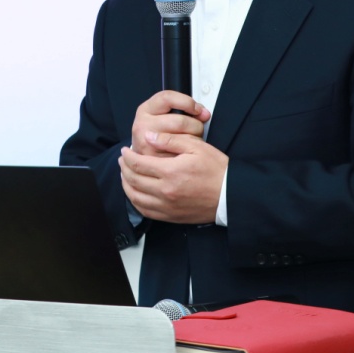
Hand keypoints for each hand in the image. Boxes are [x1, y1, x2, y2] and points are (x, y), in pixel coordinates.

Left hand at [121, 91, 226, 223]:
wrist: (231, 196)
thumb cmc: (217, 169)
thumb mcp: (197, 147)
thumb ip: (170, 140)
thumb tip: (149, 136)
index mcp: (170, 172)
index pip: (138, 163)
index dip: (128, 156)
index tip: (125, 150)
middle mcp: (165, 191)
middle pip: (133, 180)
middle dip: (124, 168)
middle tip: (122, 160)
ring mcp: (166, 206)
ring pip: (135, 197)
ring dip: (126, 185)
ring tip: (125, 175)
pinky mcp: (170, 216)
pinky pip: (145, 211)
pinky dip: (135, 201)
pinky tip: (135, 193)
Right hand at [129, 90, 209, 156]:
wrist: (141, 156)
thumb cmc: (156, 131)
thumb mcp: (162, 113)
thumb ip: (183, 107)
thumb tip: (204, 113)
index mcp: (145, 110)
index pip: (168, 98)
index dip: (187, 102)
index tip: (197, 109)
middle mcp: (143, 125)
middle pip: (180, 121)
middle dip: (195, 125)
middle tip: (196, 129)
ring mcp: (148, 143)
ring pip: (183, 139)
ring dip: (194, 140)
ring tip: (191, 140)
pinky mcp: (156, 159)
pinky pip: (182, 154)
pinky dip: (189, 153)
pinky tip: (186, 151)